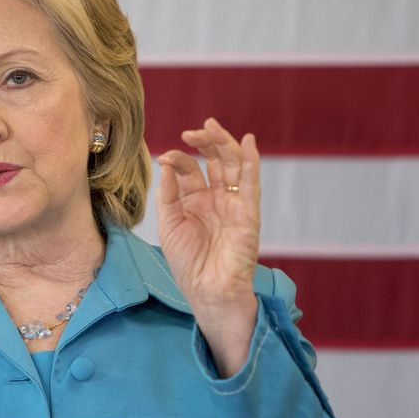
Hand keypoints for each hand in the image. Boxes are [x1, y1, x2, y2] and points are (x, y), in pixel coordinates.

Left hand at [156, 117, 259, 376]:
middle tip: (192, 131)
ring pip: (234, 166)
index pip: (191, 170)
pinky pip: (252, 183)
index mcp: (196, 201)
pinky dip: (251, 162)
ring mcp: (234, 204)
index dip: (180, 159)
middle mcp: (217, 199)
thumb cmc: (187, 263)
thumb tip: (166, 161)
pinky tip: (249, 142)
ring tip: (212, 127)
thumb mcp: (169, 223)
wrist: (207, 290)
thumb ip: (168, 193)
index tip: (166, 154)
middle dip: (205, 143)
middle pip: (215, 161)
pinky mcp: (248, 213)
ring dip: (225, 144)